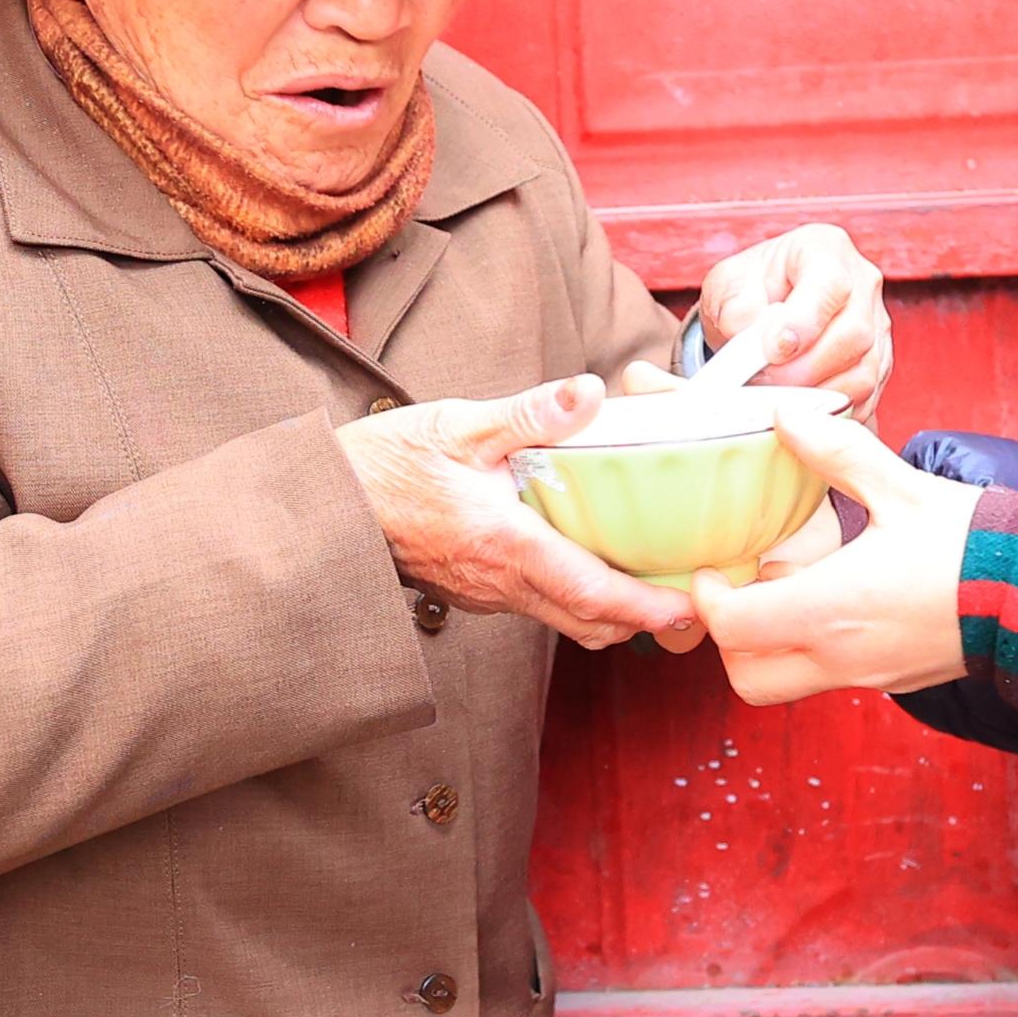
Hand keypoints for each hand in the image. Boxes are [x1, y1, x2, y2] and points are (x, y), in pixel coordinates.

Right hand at [339, 377, 703, 651]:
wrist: (326, 504)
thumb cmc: (387, 463)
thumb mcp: (460, 424)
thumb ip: (531, 413)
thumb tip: (589, 393)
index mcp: (504, 545)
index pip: (591, 593)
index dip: (647, 608)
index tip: (689, 608)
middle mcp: (500, 584)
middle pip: (589, 623)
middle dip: (643, 622)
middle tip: (692, 604)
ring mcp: (486, 595)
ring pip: (565, 621)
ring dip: (612, 614)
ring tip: (655, 587)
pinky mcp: (475, 592)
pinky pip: (539, 608)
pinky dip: (577, 600)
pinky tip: (593, 564)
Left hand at [691, 409, 975, 703]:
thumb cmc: (973, 544)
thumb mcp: (902, 487)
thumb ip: (837, 452)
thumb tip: (784, 415)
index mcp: (833, 608)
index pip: (733, 628)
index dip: (709, 600)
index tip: (715, 568)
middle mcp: (841, 656)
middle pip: (746, 676)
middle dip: (729, 638)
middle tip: (742, 587)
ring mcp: (866, 676)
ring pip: (785, 683)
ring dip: (770, 644)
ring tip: (794, 587)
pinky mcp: (889, 681)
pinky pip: (828, 675)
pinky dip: (812, 645)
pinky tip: (837, 597)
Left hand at [695, 224, 890, 413]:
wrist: (761, 309)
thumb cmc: (749, 290)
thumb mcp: (727, 285)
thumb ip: (734, 305)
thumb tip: (748, 332)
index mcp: (825, 249)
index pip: (831, 284)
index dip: (804, 321)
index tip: (772, 349)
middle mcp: (862, 283)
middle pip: (854, 334)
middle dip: (803, 368)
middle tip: (764, 380)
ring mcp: (876, 325)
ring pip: (863, 372)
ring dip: (815, 395)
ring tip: (776, 395)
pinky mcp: (878, 362)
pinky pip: (866, 397)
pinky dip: (829, 410)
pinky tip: (799, 408)